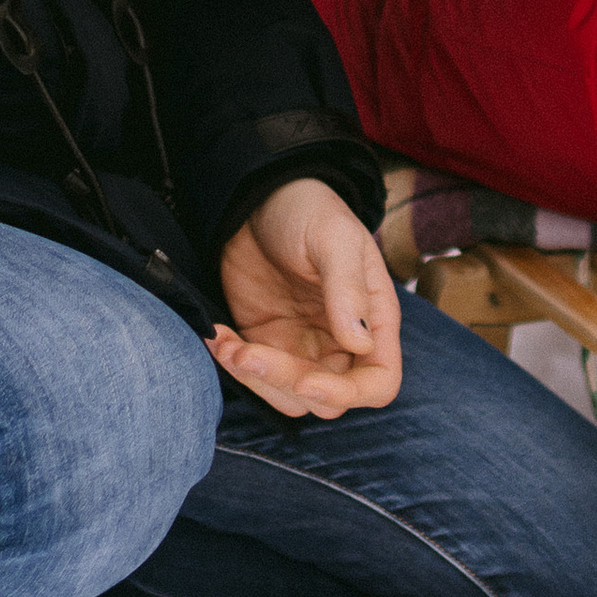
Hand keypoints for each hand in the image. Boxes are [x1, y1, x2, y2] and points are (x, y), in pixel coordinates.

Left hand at [211, 179, 402, 419]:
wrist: (259, 197)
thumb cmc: (308, 209)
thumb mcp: (333, 237)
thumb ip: (347, 287)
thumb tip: (359, 341)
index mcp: (373, 319)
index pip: (378, 382)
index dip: (348, 394)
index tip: (306, 381)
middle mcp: (341, 342)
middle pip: (326, 399)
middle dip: (285, 382)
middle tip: (250, 352)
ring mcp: (302, 347)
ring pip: (287, 397)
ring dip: (254, 381)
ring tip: (227, 345)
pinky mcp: (266, 343)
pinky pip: (254, 376)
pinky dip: (233, 366)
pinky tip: (217, 337)